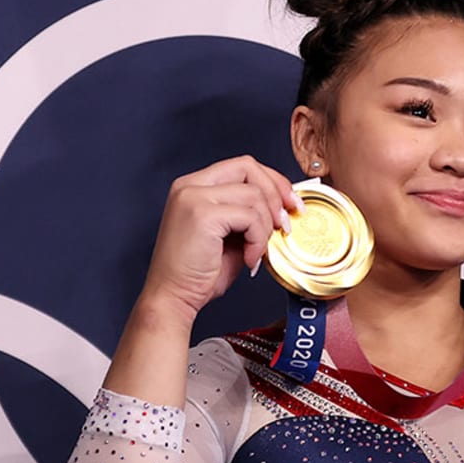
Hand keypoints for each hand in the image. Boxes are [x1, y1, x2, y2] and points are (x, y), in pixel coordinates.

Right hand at [139, 156, 302, 321]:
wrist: (173, 296)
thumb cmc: (199, 272)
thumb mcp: (231, 235)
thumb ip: (251, 215)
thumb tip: (283, 208)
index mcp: (194, 186)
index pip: (242, 166)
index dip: (273, 181)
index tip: (290, 204)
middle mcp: (190, 185)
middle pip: (248, 167)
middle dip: (277, 193)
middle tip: (284, 224)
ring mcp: (193, 197)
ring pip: (254, 195)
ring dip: (265, 227)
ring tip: (256, 251)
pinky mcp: (201, 214)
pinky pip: (250, 217)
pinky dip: (258, 240)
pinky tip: (249, 258)